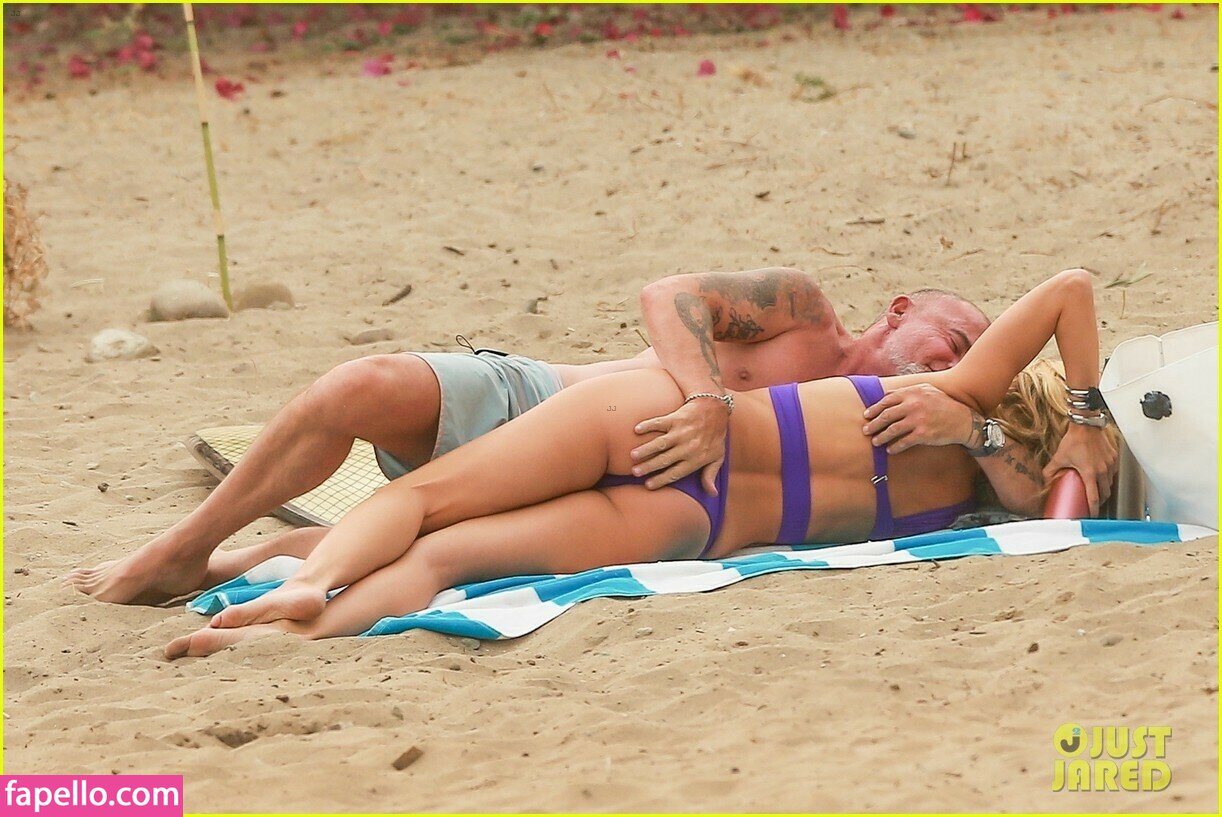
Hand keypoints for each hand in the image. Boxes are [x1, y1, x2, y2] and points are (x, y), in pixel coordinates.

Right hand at [631, 398, 728, 492]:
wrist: (716, 408)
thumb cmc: (716, 435)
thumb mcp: (717, 457)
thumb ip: (710, 475)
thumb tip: (712, 494)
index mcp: (696, 458)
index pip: (676, 473)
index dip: (661, 479)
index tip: (648, 485)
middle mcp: (687, 446)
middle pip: (664, 459)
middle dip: (649, 466)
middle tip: (635, 472)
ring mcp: (681, 431)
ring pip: (660, 443)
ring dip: (646, 449)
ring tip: (633, 455)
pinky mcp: (676, 418)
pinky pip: (659, 422)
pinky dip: (648, 425)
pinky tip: (636, 430)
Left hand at [861, 383, 975, 453]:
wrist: (963, 420)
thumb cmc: (943, 404)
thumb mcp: (927, 390)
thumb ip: (907, 391)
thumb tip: (886, 393)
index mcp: (912, 393)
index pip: (887, 400)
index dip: (874, 409)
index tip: (867, 415)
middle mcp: (914, 405)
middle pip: (886, 416)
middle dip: (873, 424)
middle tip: (866, 431)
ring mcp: (918, 420)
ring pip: (892, 430)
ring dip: (881, 437)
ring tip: (875, 442)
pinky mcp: (923, 434)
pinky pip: (903, 442)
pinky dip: (895, 447)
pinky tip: (890, 450)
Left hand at [1042, 423, 1118, 515]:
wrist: (1086, 425)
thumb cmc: (1074, 440)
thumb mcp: (1059, 457)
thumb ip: (1051, 471)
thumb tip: (1046, 481)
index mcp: (1090, 473)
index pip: (1094, 498)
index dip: (1093, 510)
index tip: (1091, 515)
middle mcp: (1103, 470)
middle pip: (1105, 494)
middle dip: (1100, 501)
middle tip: (1093, 504)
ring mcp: (1110, 464)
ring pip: (1111, 483)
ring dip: (1104, 490)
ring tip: (1097, 491)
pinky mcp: (1114, 458)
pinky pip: (1113, 473)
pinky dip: (1108, 478)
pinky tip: (1101, 477)